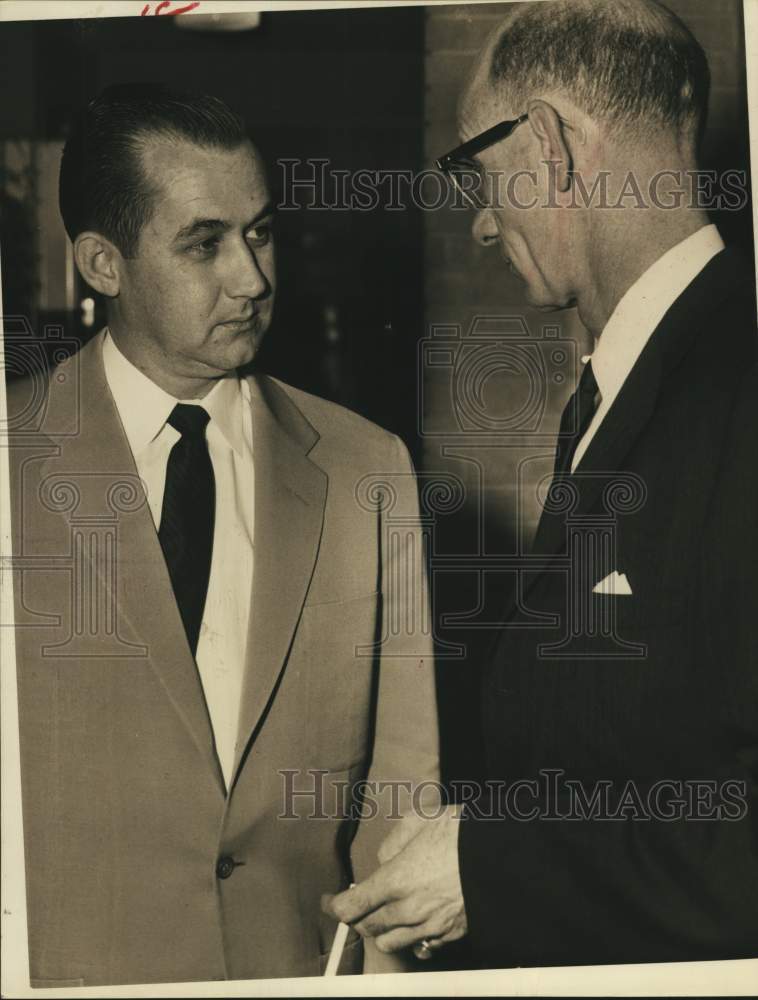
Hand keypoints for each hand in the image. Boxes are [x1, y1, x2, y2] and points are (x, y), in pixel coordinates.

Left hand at [322, 805, 466, 954]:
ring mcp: (431, 926)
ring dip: (382, 931)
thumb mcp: (423, 819)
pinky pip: (421, 948)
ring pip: (391, 943)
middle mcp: (409, 909)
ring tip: (386, 914)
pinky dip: (411, 940)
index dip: (333, 906)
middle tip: (358, 903)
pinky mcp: (452, 935)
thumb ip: (395, 840)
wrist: (508, 856)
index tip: (328, 901)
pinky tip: (414, 924)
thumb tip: (385, 859)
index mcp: (397, 879)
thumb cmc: (466, 831)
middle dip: (358, 917)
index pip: (351, 906)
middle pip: (368, 928)